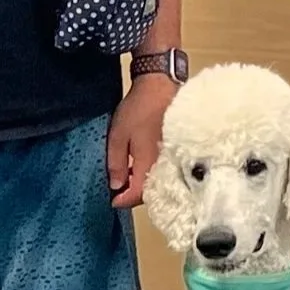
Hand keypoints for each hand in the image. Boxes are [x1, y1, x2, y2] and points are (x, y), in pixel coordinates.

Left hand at [106, 72, 176, 208]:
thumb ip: (116, 162)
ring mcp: (172, 158)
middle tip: (119, 192)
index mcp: (149, 163)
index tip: (112, 201)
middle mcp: (164, 165)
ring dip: (143, 186)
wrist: (161, 87)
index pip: (137, 194)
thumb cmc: (138, 110)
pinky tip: (141, 170)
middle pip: (151, 192)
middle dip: (134, 196)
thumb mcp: (118, 135)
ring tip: (128, 181)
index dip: (123, 200)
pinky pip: (164, 171)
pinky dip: (151, 175)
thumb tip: (116, 185)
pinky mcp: (176, 150)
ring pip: (158, 182)